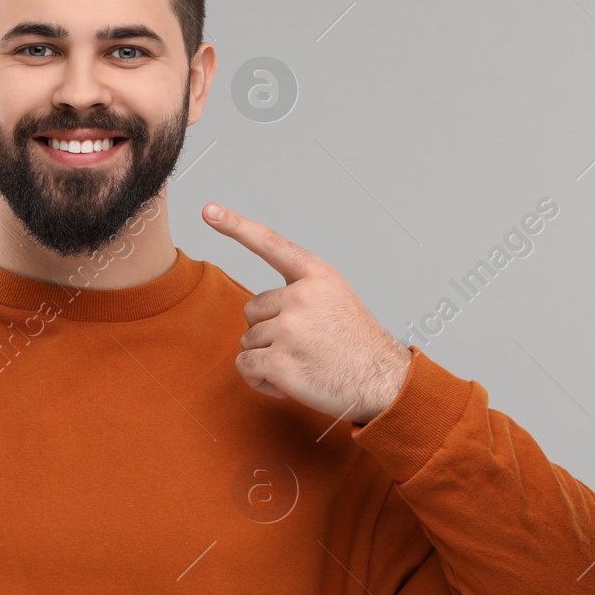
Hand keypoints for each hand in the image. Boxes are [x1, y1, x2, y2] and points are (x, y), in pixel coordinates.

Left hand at [204, 202, 410, 425]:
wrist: (383, 383)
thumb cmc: (358, 345)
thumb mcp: (337, 299)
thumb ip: (301, 292)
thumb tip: (259, 309)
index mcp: (317, 276)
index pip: (271, 244)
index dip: (237, 226)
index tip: (210, 210)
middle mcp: (301, 296)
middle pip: (252, 309)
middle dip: (268, 330)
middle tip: (303, 345)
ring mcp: (289, 329)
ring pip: (248, 340)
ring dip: (266, 357)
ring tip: (303, 364)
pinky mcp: (279, 362)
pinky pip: (245, 366)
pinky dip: (260, 380)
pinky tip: (288, 383)